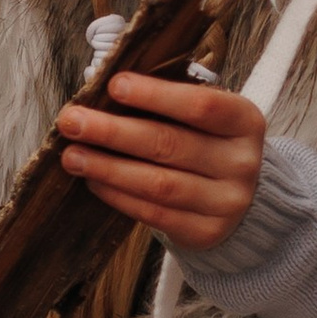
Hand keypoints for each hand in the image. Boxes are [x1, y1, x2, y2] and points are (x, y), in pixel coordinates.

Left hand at [57, 67, 266, 252]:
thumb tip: (105, 90)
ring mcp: (226, 202)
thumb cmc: (207, 144)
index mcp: (244, 121)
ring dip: (108, 168)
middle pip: (170, 144)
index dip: (156, 95)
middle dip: (113, 132)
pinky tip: (93, 181)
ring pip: (158, 184)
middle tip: (72, 121)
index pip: (201, 105)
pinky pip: (154, 214)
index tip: (113, 85)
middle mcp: (241, 162)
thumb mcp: (203, 118)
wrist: (241, 201)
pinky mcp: (206, 232)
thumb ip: (166, 103)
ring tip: (72, 156)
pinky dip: (118, 196)